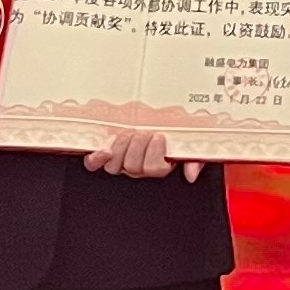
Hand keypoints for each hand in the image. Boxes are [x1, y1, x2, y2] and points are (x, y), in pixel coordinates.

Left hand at [82, 130, 204, 179]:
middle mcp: (138, 168)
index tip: (159, 136)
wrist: (152, 115)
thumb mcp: (189, 138)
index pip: (155, 170)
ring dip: (122, 146)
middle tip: (144, 132)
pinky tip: (104, 150)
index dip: (155, 153)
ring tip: (130, 133)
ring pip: (115, 166)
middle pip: (133, 167)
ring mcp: (120, 162)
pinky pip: (94, 164)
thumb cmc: (170, 126)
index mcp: (159, 165)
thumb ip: (195, 157)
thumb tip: (191, 174)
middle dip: (139, 144)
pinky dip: (97, 158)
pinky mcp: (105, 155)